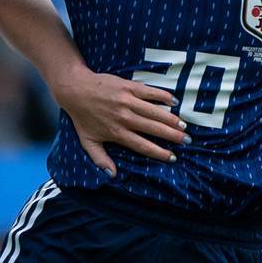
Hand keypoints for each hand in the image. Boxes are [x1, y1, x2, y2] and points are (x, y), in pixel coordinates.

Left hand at [53, 68, 186, 174]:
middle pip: (153, 129)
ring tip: (184, 126)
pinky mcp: (129, 87)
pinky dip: (164, 96)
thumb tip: (111, 176)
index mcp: (117, 133)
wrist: (75, 90)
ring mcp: (127, 101)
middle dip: (172, 136)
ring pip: (155, 112)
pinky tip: (175, 102)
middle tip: (187, 140)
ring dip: (171, 119)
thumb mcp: (88, 142)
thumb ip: (100, 159)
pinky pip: (150, 92)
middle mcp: (124, 118)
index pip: (143, 145)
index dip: (159, 152)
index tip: (173, 157)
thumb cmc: (82, 118)